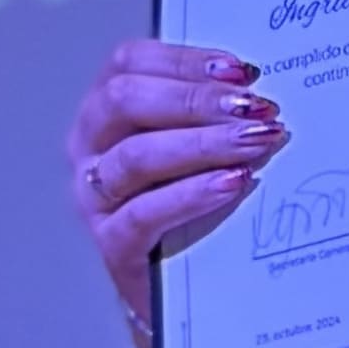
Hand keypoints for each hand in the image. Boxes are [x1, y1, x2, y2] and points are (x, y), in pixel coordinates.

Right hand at [68, 38, 287, 331]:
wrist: (179, 287)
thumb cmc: (191, 200)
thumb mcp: (195, 145)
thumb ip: (212, 111)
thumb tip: (259, 87)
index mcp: (104, 109)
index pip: (129, 62)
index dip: (185, 60)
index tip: (241, 71)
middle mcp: (89, 147)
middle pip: (126, 100)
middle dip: (196, 99)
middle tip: (254, 108)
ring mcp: (94, 197)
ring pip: (136, 156)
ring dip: (202, 143)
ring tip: (253, 143)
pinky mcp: (112, 244)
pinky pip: (145, 213)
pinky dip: (192, 194)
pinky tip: (232, 184)